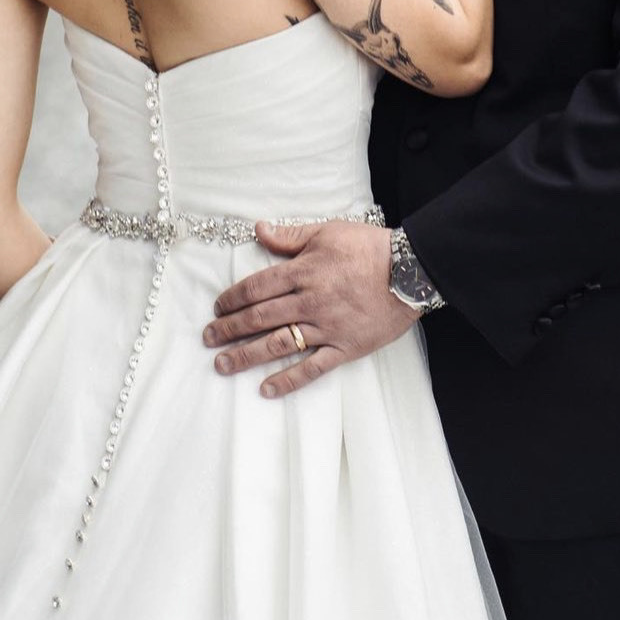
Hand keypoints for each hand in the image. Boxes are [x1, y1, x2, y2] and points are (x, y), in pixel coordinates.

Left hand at [201, 220, 421, 398]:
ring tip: (223, 364)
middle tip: (208, 338)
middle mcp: (309, 301)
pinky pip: (312, 368)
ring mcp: (326, 327)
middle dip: (230, 328)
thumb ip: (291, 236)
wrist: (411, 271)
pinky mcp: (344, 347)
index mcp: (303, 272)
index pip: (257, 287)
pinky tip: (266, 389)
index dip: (233, 298)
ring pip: (278, 344)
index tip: (218, 308)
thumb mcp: (328, 232)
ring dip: (247, 355)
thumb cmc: (369, 248)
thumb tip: (259, 230)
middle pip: (261, 317)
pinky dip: (288, 380)